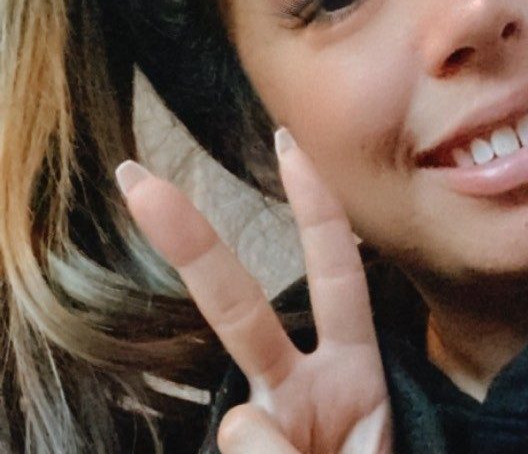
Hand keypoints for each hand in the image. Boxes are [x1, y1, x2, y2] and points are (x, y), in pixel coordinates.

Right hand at [116, 129, 391, 452]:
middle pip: (240, 308)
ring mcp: (269, 429)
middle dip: (193, 245)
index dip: (314, 205)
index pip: (336, 270)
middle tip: (135, 180)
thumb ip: (309, 442)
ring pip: (238, 423)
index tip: (287, 143)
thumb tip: (242, 424)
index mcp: (354, 367)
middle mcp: (302, 387)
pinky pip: (243, 453)